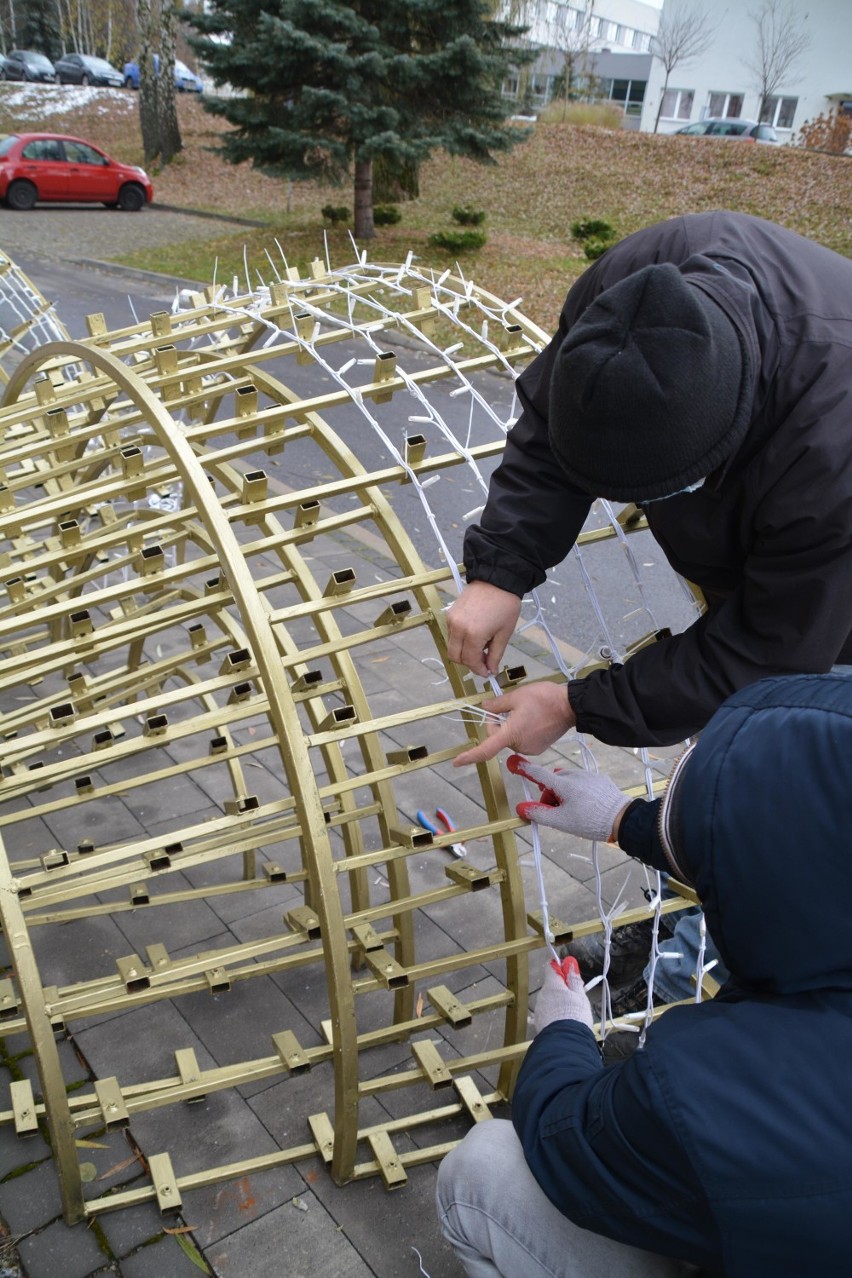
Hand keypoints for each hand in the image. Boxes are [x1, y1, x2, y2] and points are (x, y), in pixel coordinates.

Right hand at [446, 581, 521, 676]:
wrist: (496, 579)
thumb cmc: (505, 605)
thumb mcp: (504, 633)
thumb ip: (495, 655)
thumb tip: (491, 670)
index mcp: (473, 635)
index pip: (470, 661)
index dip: (479, 670)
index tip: (487, 672)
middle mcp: (457, 629)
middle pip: (455, 657)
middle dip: (468, 663)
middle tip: (483, 660)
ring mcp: (451, 620)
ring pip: (452, 647)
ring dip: (464, 652)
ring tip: (481, 645)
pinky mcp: (450, 614)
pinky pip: (451, 634)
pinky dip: (460, 640)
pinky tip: (475, 634)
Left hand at [453, 683, 575, 766]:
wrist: (571, 706)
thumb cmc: (544, 699)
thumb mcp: (516, 696)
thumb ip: (497, 704)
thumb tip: (485, 707)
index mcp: (511, 734)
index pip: (486, 749)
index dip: (470, 756)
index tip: (457, 761)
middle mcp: (519, 746)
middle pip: (497, 737)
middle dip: (497, 723)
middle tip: (506, 707)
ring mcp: (529, 749)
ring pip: (509, 738)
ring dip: (510, 726)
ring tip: (525, 711)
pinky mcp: (538, 748)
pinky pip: (521, 740)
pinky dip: (521, 730)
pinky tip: (532, 718)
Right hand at [508, 754, 628, 842]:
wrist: (622, 819)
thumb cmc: (591, 821)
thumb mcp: (561, 821)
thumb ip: (539, 813)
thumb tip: (521, 807)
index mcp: (563, 783)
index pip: (537, 773)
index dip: (523, 769)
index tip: (513, 762)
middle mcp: (574, 775)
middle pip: (552, 782)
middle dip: (549, 796)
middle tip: (556, 813)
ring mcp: (588, 776)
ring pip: (566, 782)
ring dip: (563, 795)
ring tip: (573, 812)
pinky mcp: (599, 780)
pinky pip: (581, 783)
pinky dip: (577, 792)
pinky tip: (585, 806)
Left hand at [533, 956, 593, 1034]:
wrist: (565, 1043)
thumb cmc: (575, 1016)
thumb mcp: (580, 995)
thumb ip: (574, 979)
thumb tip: (570, 963)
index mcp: (552, 985)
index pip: (552, 967)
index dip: (561, 968)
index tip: (571, 974)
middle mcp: (542, 995)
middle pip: (552, 986)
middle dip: (563, 989)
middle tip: (576, 998)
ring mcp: (539, 1009)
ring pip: (549, 1000)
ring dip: (558, 1003)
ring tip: (572, 1013)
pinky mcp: (539, 1022)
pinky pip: (547, 1013)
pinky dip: (554, 1015)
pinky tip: (561, 1022)